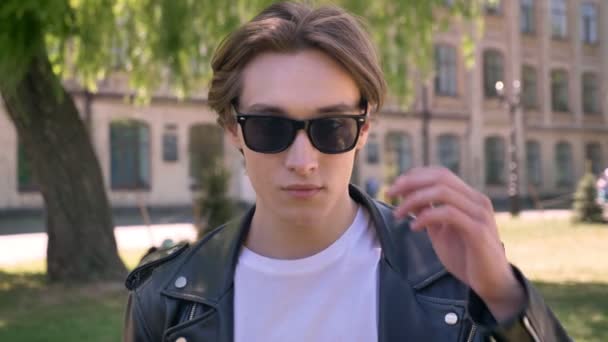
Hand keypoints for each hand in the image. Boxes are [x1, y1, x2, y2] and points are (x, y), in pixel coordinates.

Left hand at [386, 167, 524, 320]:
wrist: (491, 284)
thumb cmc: (465, 257)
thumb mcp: (441, 231)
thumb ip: (428, 213)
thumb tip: (407, 196)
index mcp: (469, 198)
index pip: (441, 173)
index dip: (415, 175)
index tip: (394, 187)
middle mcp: (477, 200)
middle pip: (441, 177)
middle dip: (410, 182)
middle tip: (389, 194)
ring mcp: (479, 214)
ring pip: (443, 192)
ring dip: (414, 199)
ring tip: (398, 214)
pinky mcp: (478, 231)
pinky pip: (448, 213)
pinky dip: (426, 216)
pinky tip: (414, 227)